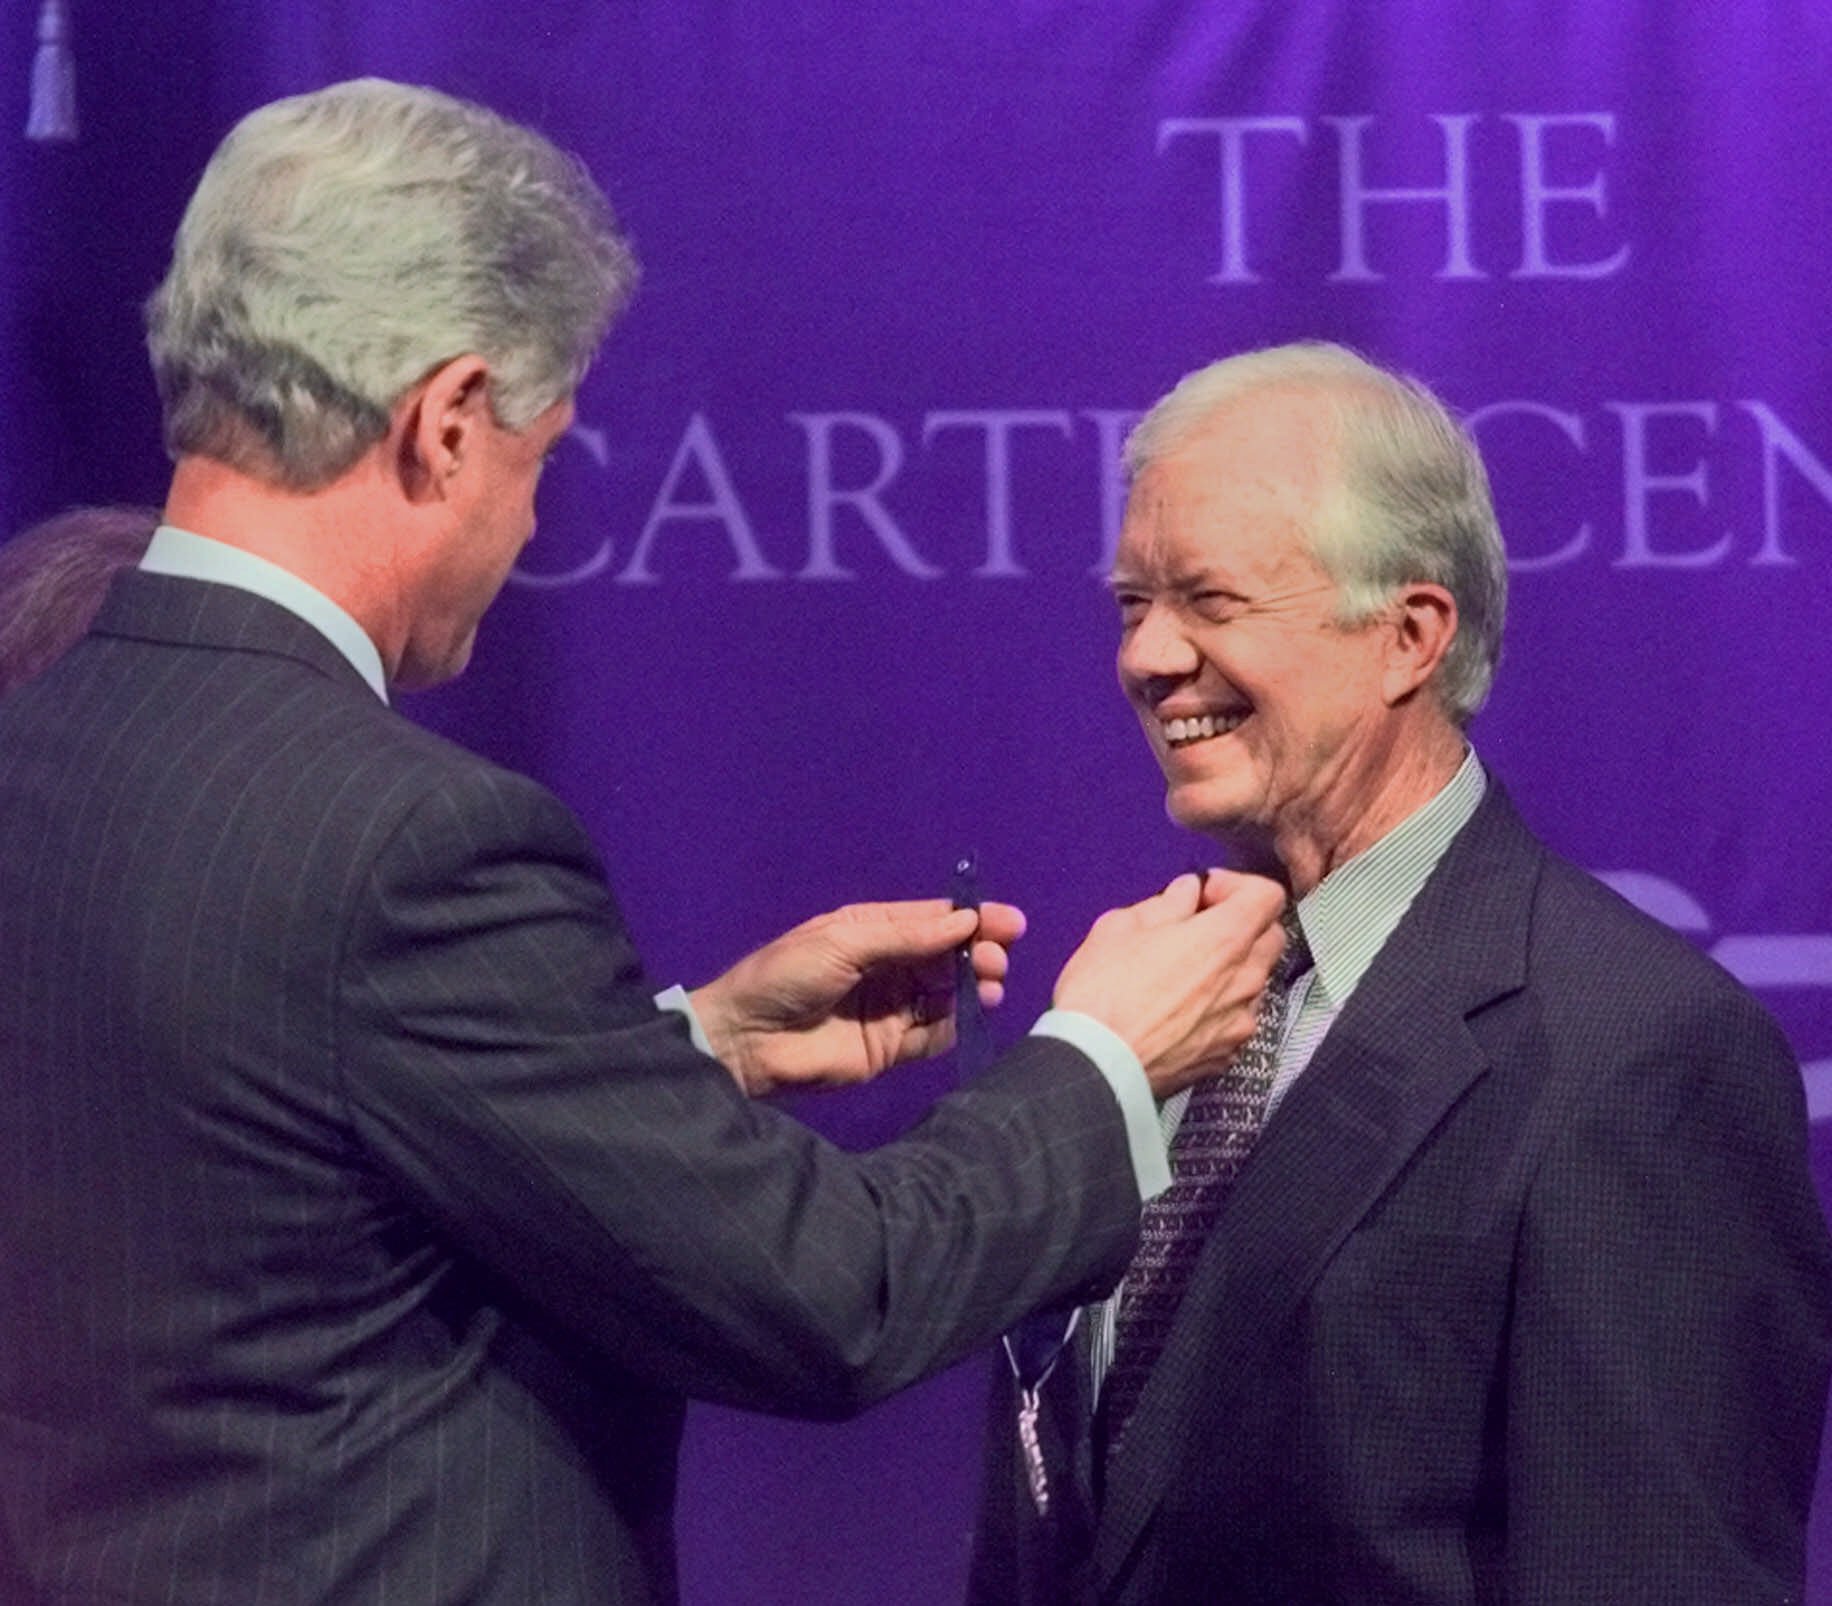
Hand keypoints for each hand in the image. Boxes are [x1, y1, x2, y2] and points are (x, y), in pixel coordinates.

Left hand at [689, 899, 1025, 1095]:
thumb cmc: (787, 976)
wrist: (746, 1040)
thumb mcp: (844, 943)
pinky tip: (971, 1014)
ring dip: (973, 987)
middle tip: (996, 960)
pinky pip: (933, 1036)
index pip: (933, 921)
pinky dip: (956, 1025)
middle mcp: (887, 967)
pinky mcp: (889, 1049)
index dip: (973, 919)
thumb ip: (907, 937)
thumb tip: (966, 922)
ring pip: (947, 995)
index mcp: (872, 931)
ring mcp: (890, 1009)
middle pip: (947, 957)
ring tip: (990, 985)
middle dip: (978, 953)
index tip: (1011, 922)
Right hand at [1052, 870, 1287, 1096]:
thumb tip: (1187, 894)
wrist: (1096, 1065)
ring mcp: (1240, 1021)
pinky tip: (1181, 1010)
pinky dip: (1220, 1007)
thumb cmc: (1102, 993)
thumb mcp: (1122, 927)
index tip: (1204, 895)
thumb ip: (1166, 904)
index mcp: (1224, 939)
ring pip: (1256, 980)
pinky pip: (1239, 1018)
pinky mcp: (1228, 1054)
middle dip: (1242, 925)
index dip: (1237, 886)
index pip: (1268, 896)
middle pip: (1272, 936)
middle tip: (1198, 929)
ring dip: (1231, 968)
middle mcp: (1244, 980)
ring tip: (1184, 974)